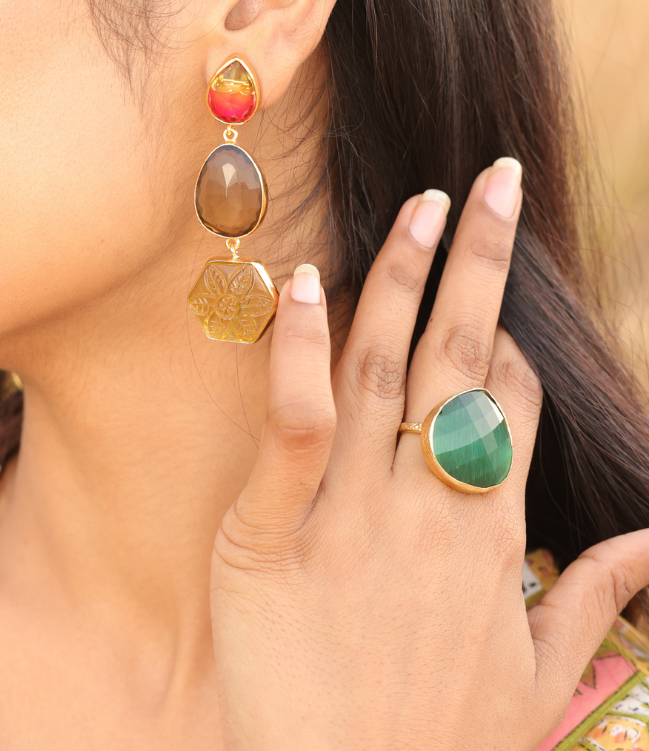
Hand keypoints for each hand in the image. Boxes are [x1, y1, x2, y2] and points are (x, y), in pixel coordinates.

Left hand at [210, 160, 648, 749]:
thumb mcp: (533, 681)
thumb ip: (592, 600)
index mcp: (492, 540)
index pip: (512, 406)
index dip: (507, 339)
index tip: (494, 287)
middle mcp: (433, 513)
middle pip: (465, 362)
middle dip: (485, 266)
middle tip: (495, 181)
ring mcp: (352, 521)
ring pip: (384, 372)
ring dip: (407, 280)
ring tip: (427, 205)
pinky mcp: (270, 540)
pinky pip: (293, 429)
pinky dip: (301, 354)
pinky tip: (310, 281)